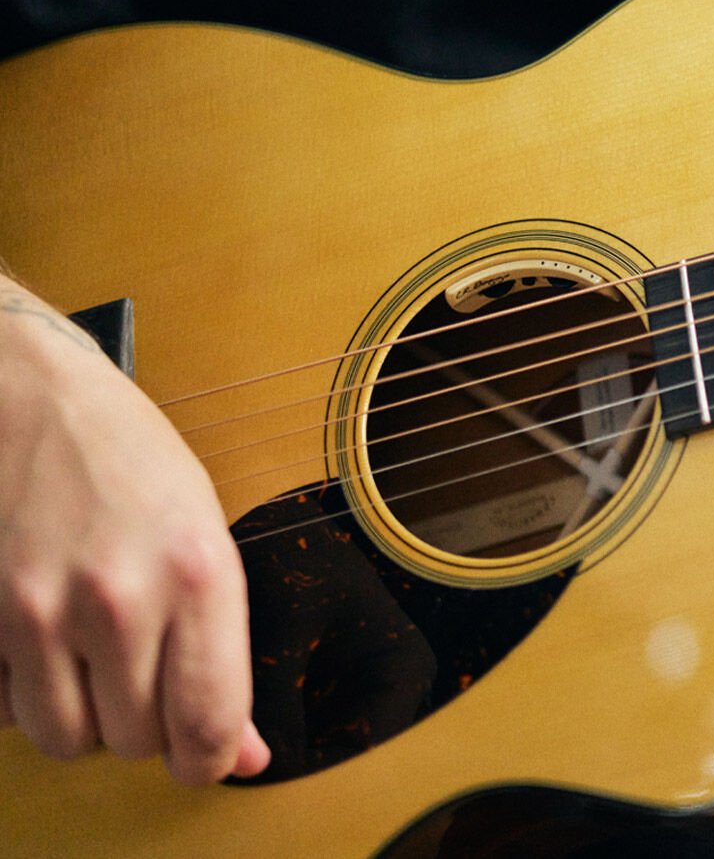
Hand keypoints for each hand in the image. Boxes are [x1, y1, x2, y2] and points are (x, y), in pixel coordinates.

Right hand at [0, 280, 269, 783]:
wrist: (29, 398)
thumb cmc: (131, 460)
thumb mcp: (204, 536)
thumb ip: (222, 649)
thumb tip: (245, 754)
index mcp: (198, 571)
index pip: (210, 723)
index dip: (212, 758)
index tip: (209, 754)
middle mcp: (120, 597)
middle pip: (136, 741)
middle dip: (148, 721)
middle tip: (148, 664)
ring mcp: (40, 611)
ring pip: (68, 738)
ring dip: (85, 713)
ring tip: (96, 649)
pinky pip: (7, 712)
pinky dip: (28, 694)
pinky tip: (44, 639)